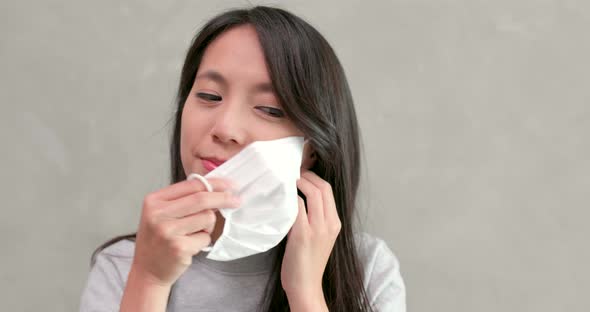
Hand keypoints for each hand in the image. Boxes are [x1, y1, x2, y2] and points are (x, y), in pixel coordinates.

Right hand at [132, 178, 239, 286]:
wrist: (147, 270)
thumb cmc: (158, 240)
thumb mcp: (162, 213)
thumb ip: (184, 200)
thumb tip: (217, 190)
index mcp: (154, 200)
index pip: (191, 185)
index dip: (215, 183)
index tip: (230, 185)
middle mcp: (158, 214)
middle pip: (202, 199)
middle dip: (223, 198)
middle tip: (236, 201)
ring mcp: (168, 231)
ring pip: (207, 218)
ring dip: (208, 226)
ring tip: (194, 234)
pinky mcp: (179, 247)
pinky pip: (205, 237)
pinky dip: (203, 241)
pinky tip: (189, 246)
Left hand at [281, 171, 341, 308]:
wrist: (306, 287)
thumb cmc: (307, 263)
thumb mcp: (318, 237)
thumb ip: (312, 219)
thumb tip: (298, 200)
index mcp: (335, 223)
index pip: (328, 190)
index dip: (315, 177)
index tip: (301, 173)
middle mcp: (330, 224)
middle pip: (322, 188)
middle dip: (307, 175)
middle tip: (292, 172)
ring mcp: (318, 229)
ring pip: (312, 193)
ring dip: (298, 183)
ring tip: (287, 180)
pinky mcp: (303, 235)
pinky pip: (298, 207)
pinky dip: (291, 198)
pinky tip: (282, 197)